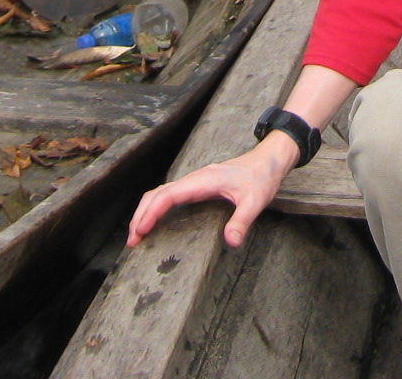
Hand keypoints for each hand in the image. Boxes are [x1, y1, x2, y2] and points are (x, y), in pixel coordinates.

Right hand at [126, 134, 297, 249]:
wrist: (269, 159)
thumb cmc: (262, 177)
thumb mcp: (256, 201)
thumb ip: (242, 221)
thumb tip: (230, 242)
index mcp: (203, 180)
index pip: (168, 195)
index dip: (151, 212)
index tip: (140, 230)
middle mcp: (195, 179)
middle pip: (157, 193)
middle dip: (141, 214)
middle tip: (132, 240)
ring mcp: (195, 181)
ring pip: (161, 193)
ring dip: (146, 211)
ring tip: (138, 234)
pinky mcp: (199, 186)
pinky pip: (171, 195)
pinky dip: (157, 208)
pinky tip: (156, 221)